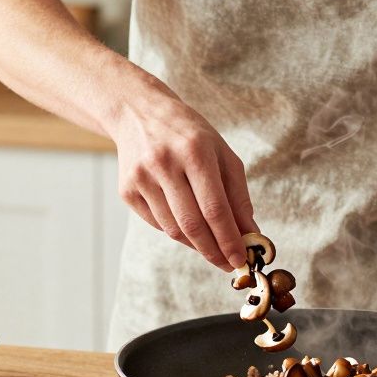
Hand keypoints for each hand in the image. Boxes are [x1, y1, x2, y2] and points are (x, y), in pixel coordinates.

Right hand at [110, 75, 256, 271]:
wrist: (138, 112)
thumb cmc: (189, 135)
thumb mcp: (222, 154)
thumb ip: (238, 195)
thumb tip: (250, 234)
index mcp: (195, 151)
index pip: (215, 208)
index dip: (229, 239)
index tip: (241, 259)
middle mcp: (164, 163)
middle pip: (192, 224)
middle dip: (214, 251)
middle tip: (228, 264)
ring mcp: (141, 178)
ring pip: (173, 229)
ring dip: (196, 244)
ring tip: (211, 244)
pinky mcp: (126, 190)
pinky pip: (157, 224)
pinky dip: (176, 231)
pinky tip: (187, 224)